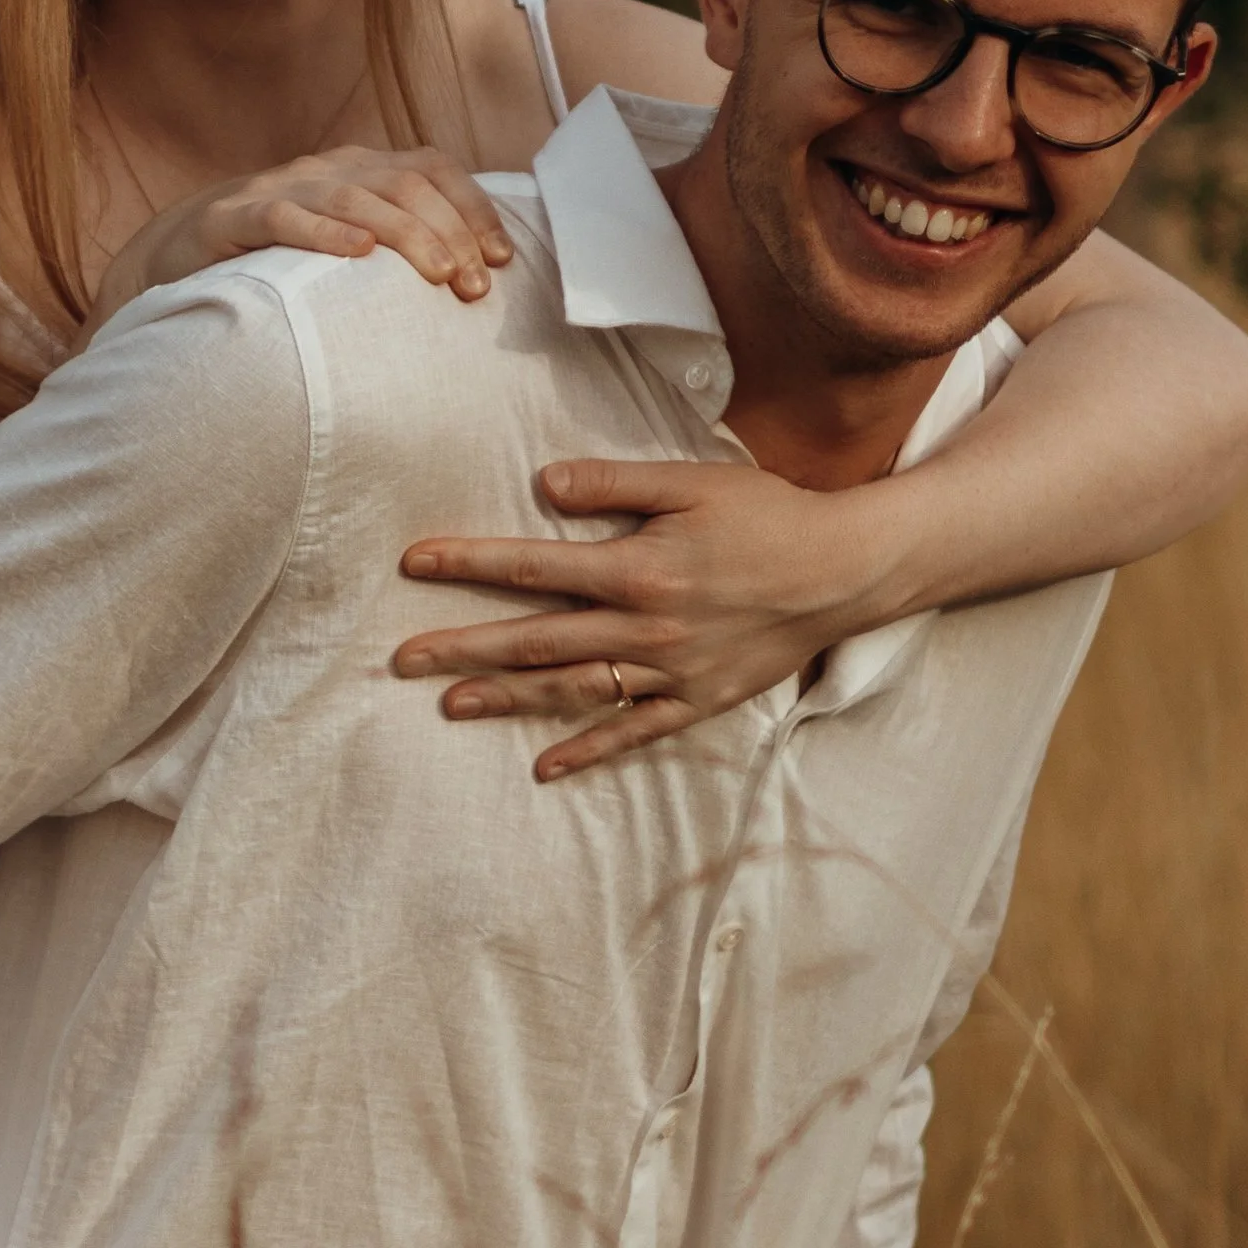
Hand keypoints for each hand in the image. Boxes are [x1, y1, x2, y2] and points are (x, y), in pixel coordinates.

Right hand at [97, 149, 513, 318]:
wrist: (176, 254)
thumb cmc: (277, 258)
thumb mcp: (345, 243)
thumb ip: (399, 246)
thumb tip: (476, 279)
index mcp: (360, 168)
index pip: (432, 168)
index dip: (473, 208)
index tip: (502, 260)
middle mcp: (326, 168)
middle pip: (404, 183)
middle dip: (449, 232)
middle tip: (473, 287)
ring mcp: (280, 187)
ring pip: (356, 198)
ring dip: (406, 236)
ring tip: (439, 276)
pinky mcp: (235, 217)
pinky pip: (286, 217)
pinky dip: (326, 233)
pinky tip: (358, 254)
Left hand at [392, 459, 900, 777]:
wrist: (845, 572)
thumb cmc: (768, 515)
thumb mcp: (692, 481)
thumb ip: (615, 484)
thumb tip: (540, 484)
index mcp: (637, 569)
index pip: (533, 567)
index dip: (469, 565)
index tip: (413, 564)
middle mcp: (645, 629)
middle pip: (536, 640)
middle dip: (464, 648)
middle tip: (402, 660)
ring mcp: (670, 673)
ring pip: (572, 691)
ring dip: (508, 699)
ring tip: (450, 706)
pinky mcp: (698, 702)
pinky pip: (633, 733)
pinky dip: (588, 751)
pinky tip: (545, 766)